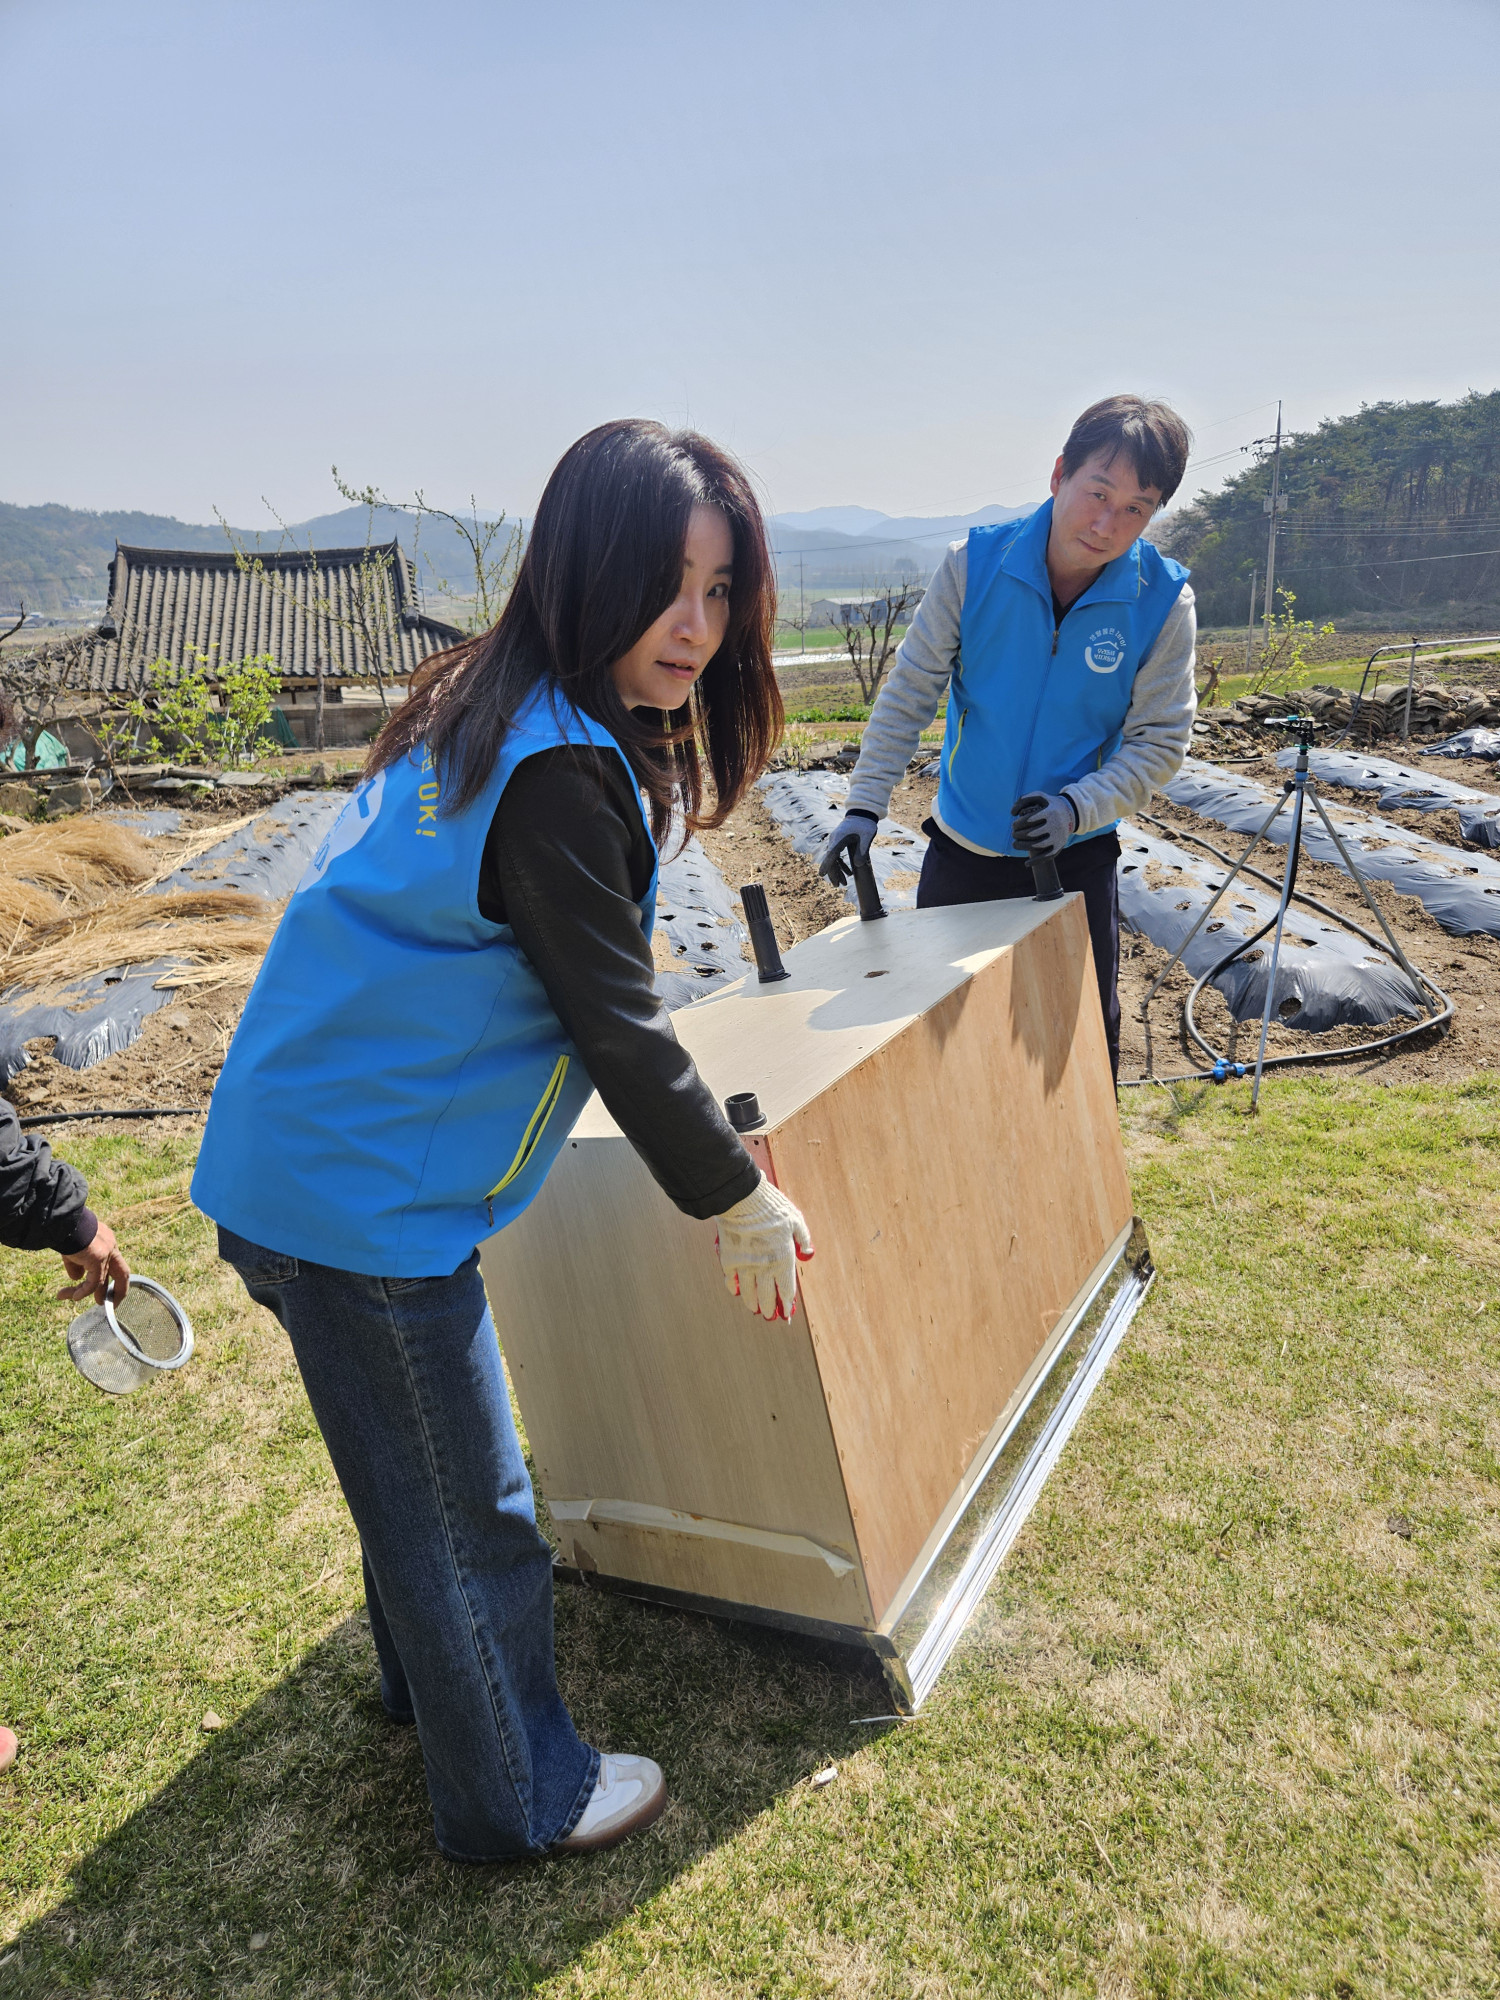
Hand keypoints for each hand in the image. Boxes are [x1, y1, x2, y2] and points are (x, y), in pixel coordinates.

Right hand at [57, 1221, 129, 1306]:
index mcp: (107, 1240)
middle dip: (118, 1290)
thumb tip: (76, 1277)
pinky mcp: (98, 1260)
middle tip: (110, 1303)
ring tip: (78, 1299)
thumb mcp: (73, 1249)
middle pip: (122, 1272)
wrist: (63, 1222)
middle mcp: (111, 1247)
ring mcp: (107, 1253)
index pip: (113, 1260)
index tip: (104, 1286)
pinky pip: (93, 1282)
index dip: (110, 1274)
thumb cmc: (65, 1232)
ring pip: (101, 1280)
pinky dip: (84, 1291)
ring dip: (90, 1293)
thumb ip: (77, 1264)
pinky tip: (74, 1297)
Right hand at [714, 1177, 813, 1320]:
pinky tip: (736, 1292)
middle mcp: (764, 1267)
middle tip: (770, 1314)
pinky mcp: (729, 1259)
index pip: (787, 1290)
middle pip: (767, 1296)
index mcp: (783, 1259)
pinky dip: (733, 1288)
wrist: (742, 1198)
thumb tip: (808, 1253)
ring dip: (752, 1303)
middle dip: (769, 1308)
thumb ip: (803, 1239)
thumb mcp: (796, 1220)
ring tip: (755, 1309)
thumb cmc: (772, 1207)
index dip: (787, 1303)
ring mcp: (745, 1265)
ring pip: (748, 1293)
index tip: (788, 1311)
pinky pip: (730, 1280)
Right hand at [817, 811, 877, 888]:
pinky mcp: (840, 842)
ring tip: (844, 883)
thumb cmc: (865, 824)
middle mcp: (834, 840)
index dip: (827, 865)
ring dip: (837, 871)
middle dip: (833, 873)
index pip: (831, 854)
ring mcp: (836, 841)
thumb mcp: (867, 836)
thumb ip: (862, 850)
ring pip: (833, 859)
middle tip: (838, 886)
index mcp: (839, 838)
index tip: (822, 874)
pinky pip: (837, 856)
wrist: (862, 813)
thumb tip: (858, 865)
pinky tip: (849, 873)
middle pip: (830, 859)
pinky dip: (841, 865)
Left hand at [1011, 791, 1076, 859]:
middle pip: (1031, 833)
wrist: (1070, 814)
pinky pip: (1047, 856)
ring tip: (1015, 844)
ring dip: (1022, 847)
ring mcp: (1058, 837)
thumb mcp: (1039, 797)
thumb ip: (1023, 800)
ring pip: (1037, 846)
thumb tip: (1012, 813)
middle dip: (1018, 835)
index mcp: (1050, 812)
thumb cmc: (1049, 805)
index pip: (1028, 820)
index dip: (1017, 824)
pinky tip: (1026, 864)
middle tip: (1014, 834)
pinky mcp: (1060, 846)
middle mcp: (1056, 825)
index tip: (1014, 825)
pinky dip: (1036, 861)